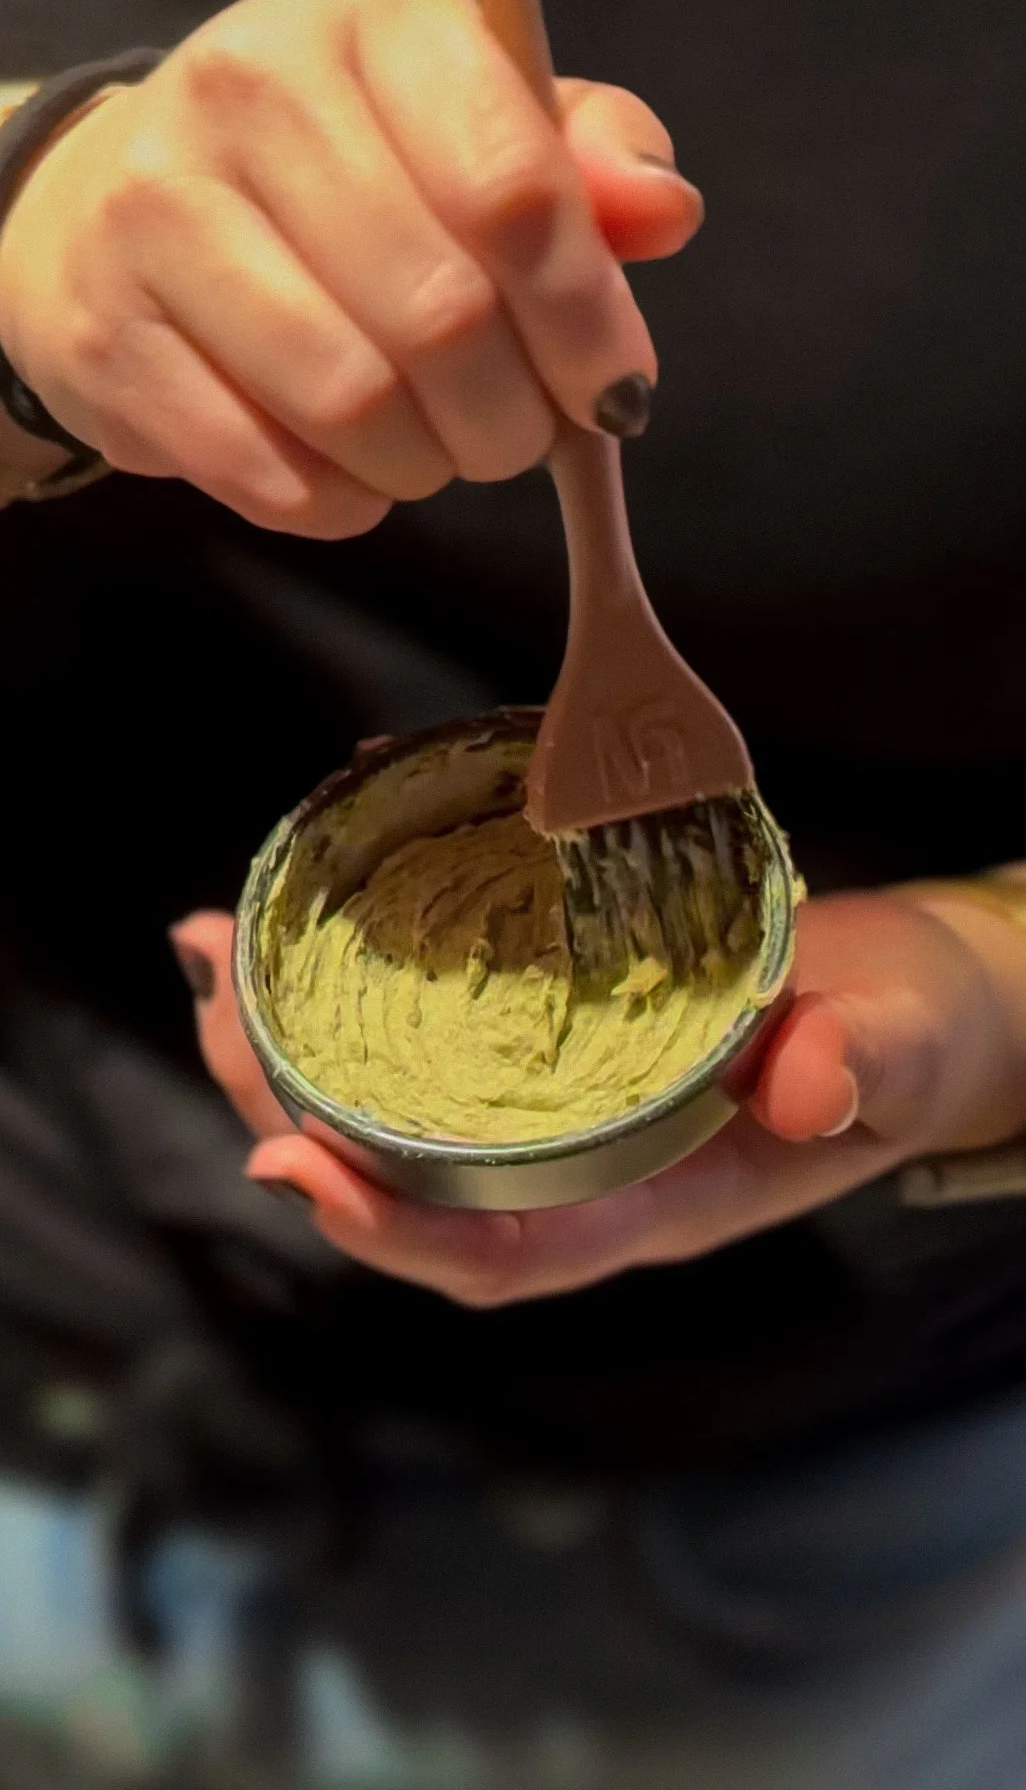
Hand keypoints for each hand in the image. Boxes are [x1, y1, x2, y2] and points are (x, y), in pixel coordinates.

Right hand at [0, 0, 700, 535]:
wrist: (119, 215)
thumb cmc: (337, 183)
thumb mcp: (469, 132)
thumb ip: (578, 166)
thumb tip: (663, 212)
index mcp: (376, 19)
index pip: (512, 185)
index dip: (585, 318)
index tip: (612, 389)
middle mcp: (252, 87)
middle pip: (442, 315)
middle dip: (511, 418)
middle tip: (516, 435)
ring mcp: (160, 209)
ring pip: (353, 403)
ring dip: (426, 466)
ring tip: (432, 451)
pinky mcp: (109, 334)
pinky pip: (272, 474)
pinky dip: (342, 503)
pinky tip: (351, 471)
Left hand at [171, 884, 1025, 1305]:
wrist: (906, 1003)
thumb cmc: (905, 1036)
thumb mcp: (902, 1047)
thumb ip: (863, 1067)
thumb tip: (809, 1083)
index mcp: (651, 1202)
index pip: (503, 1255)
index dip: (392, 1232)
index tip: (294, 1168)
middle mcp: (580, 1170)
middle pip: (405, 1183)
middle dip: (287, 1113)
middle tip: (212, 1000)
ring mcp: (556, 1111)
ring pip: (394, 1113)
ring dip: (291, 1047)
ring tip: (218, 952)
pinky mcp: (549, 1041)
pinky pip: (428, 1040)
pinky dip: (351, 994)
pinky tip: (304, 924)